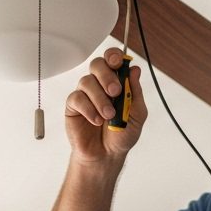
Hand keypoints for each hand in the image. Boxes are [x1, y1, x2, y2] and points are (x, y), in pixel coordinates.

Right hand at [64, 47, 147, 164]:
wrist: (107, 154)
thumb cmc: (122, 134)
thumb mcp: (137, 114)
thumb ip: (135, 92)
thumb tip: (134, 70)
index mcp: (117, 81)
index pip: (113, 60)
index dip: (114, 56)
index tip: (118, 62)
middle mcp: (100, 84)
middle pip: (97, 64)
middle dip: (106, 75)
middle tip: (115, 92)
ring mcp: (86, 93)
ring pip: (87, 81)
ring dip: (100, 98)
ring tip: (109, 115)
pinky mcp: (73, 106)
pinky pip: (77, 98)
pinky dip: (89, 109)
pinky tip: (96, 120)